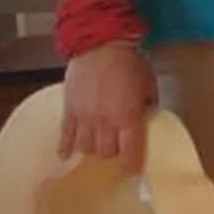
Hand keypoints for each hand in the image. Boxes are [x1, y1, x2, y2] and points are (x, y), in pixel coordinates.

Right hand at [59, 42, 156, 169]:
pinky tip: (65, 155)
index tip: (133, 170)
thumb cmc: (129, 62)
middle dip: (112, 153)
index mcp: (128, 117)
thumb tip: (146, 117)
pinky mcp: (69, 110)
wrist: (100, 44)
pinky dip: (65, 147)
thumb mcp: (148, 85)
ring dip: (92, 149)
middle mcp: (104, 122)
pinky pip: (65, 136)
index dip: (131, 164)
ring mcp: (84, 118)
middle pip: (105, 152)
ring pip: (85, 148)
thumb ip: (148, 105)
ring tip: (96, 144)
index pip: (130, 152)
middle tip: (116, 148)